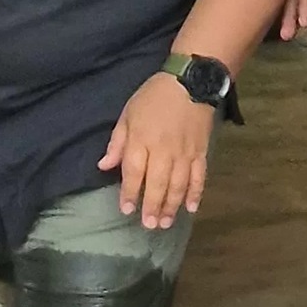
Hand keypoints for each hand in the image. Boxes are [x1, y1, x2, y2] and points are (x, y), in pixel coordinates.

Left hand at [99, 72, 213, 229]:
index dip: (130, 192)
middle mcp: (164, 150)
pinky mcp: (201, 152)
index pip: (134, 172)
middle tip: (149, 225)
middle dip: (152, 206)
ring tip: (165, 223)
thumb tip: (104, 166)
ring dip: (172, 206)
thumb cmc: (154, 96)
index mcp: (142, 140)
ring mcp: (185, 153)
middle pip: (157, 183)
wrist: (191, 80)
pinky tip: (191, 208)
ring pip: (178, 185)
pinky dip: (196, 194)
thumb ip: (117, 142)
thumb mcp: (128, 113)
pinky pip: (199, 177)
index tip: (126, 209)